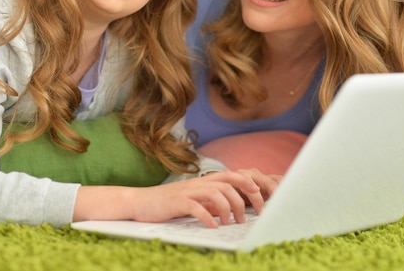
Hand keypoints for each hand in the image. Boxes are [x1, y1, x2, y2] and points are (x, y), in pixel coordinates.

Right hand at [73, 169, 280, 227]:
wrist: (141, 202)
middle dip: (244, 199)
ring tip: (230, 224)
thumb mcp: (194, 199)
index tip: (261, 198)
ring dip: (227, 209)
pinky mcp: (177, 202)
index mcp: (205, 181)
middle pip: (229, 183)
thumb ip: (211, 200)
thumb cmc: (169, 203)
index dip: (249, 185)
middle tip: (249, 217)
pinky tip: (212, 227)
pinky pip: (196, 207)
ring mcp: (188, 191)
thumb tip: (231, 208)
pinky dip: (207, 217)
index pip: (233, 176)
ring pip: (216, 194)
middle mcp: (199, 183)